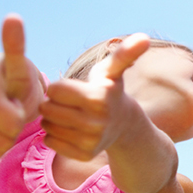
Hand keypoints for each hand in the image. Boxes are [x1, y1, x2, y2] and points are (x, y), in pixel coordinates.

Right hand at [0, 14, 41, 162]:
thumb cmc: (13, 82)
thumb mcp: (20, 68)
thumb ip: (15, 47)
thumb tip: (13, 17)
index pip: (11, 124)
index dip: (21, 116)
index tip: (15, 102)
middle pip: (2, 140)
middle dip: (12, 131)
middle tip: (9, 113)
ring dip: (2, 141)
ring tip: (0, 121)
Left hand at [39, 34, 150, 159]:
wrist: (125, 126)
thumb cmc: (110, 91)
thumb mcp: (113, 71)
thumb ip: (124, 53)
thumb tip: (144, 37)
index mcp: (99, 98)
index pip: (54, 89)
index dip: (60, 87)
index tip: (74, 90)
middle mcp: (96, 122)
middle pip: (48, 108)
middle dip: (53, 103)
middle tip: (70, 104)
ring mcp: (90, 140)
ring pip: (47, 125)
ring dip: (53, 119)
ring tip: (70, 116)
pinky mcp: (84, 154)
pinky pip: (51, 141)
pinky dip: (55, 135)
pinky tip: (70, 130)